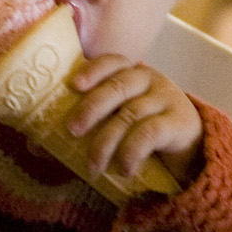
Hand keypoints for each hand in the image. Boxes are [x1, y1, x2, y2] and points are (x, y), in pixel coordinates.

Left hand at [67, 55, 202, 187]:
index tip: (73, 85)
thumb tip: (39, 142)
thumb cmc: (145, 131)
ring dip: (107, 142)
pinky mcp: (180, 122)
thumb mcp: (120, 120)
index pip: (112, 62)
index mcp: (132, 73)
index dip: (93, 70)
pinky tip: (124, 169)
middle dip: (92, 107)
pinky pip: (150, 133)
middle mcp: (151, 79)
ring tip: (93, 166)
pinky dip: (132, 152)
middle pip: (118, 87)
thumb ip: (92, 123)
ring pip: (130, 114)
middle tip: (73, 130)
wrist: (192, 150)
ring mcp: (167, 98)